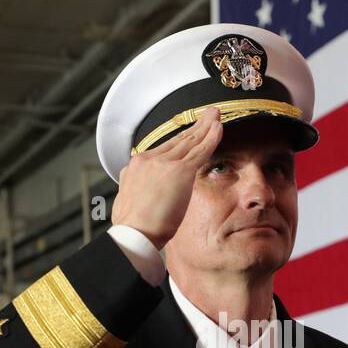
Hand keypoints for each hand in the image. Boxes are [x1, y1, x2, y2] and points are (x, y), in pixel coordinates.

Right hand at [111, 105, 222, 249]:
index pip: (164, 149)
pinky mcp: (180, 171)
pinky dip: (211, 137)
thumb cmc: (132, 226)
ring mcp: (164, 163)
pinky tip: (219, 128)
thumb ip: (137, 188)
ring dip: (206, 126)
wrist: (133, 233)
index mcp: (137, 166)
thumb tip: (140, 188)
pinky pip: (200, 150)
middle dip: (195, 127)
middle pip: (178, 140)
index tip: (190, 133)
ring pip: (190, 141)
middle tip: (208, 115)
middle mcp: (149, 159)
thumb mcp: (128, 200)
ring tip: (216, 115)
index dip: (181, 140)